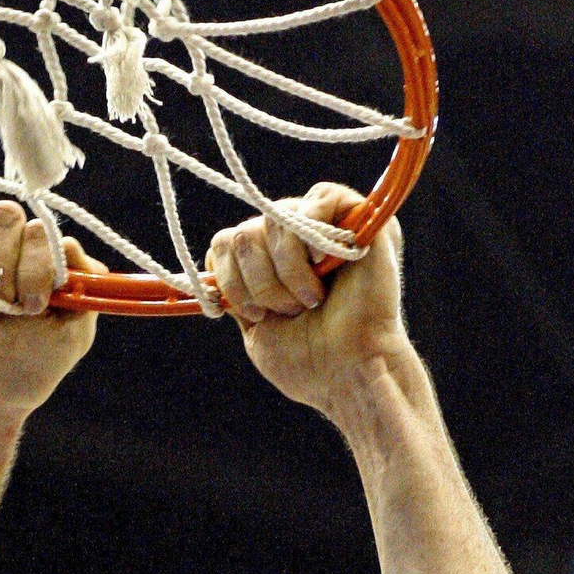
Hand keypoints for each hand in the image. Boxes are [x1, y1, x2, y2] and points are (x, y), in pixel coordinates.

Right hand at [0, 191, 104, 493]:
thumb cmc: (24, 370)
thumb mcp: (71, 336)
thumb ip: (84, 287)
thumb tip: (71, 243)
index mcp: (38, 261)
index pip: (42, 230)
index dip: (37, 261)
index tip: (33, 304)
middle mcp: (3, 247)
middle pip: (6, 215)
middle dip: (5, 260)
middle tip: (1, 306)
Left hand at [207, 183, 409, 416]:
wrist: (350, 374)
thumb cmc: (309, 363)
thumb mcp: (256, 329)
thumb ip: (236, 291)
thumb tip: (214, 256)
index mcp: (273, 268)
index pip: (226, 244)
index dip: (230, 278)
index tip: (256, 314)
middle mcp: (297, 242)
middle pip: (245, 232)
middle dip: (259, 281)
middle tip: (291, 310)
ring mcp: (326, 227)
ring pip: (274, 220)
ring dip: (287, 269)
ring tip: (313, 299)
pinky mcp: (358, 216)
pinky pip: (317, 198)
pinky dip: (311, 237)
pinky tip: (324, 266)